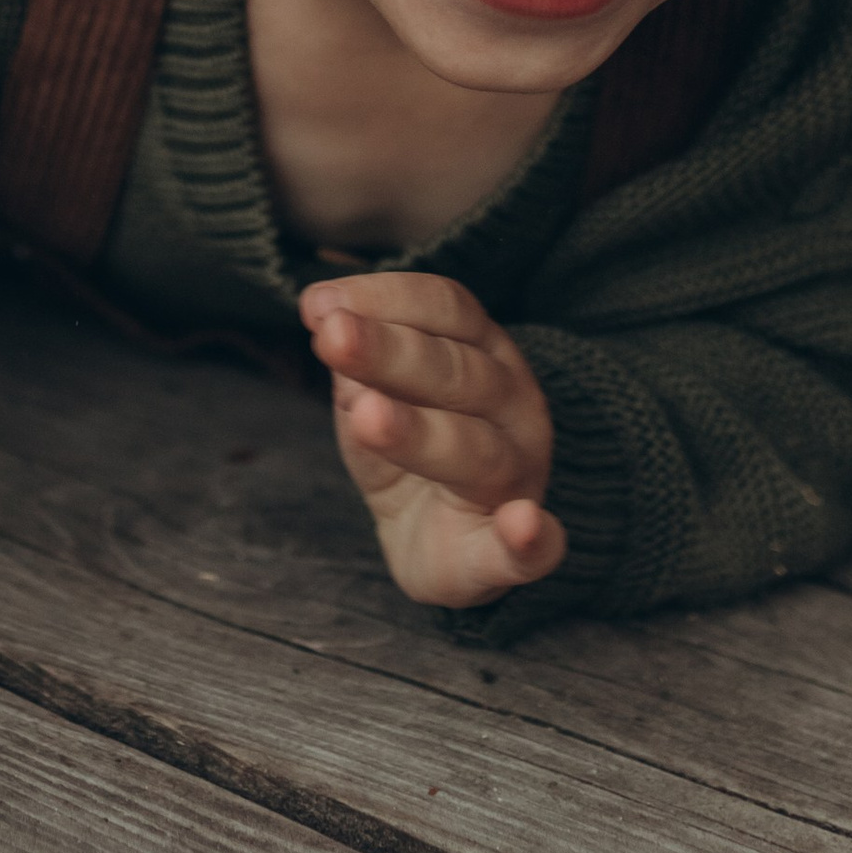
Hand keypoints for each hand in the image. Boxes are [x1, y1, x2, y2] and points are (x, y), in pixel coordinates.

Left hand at [297, 269, 565, 608]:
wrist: (442, 545)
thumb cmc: (412, 451)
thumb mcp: (376, 398)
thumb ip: (358, 364)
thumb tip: (326, 318)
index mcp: (485, 355)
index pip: (446, 308)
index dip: (387, 298)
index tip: (319, 303)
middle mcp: (513, 407)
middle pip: (458, 372)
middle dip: (390, 352)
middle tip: (334, 337)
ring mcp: (520, 479)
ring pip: (476, 451)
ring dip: (421, 432)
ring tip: (369, 417)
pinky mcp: (509, 554)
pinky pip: (532, 550)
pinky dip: (532, 540)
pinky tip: (524, 526)